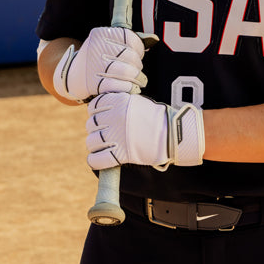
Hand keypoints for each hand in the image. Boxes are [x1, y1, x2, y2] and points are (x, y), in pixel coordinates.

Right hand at [52, 27, 148, 102]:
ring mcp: (95, 66)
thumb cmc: (99, 58)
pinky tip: (130, 88)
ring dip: (138, 79)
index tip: (136, 56)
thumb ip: (131, 40)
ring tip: (139, 81)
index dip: (138, 50)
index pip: (132, 40)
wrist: (73, 77)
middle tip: (137, 72)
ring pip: (129, 73)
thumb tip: (154, 39)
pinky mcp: (95, 84)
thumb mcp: (110, 44)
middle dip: (138, 66)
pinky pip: (122, 87)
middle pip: (132, 57)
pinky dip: (130, 89)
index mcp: (101, 34)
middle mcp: (97, 48)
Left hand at [85, 93, 204, 170]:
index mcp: (118, 102)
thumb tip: (105, 111)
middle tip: (106, 135)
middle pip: (90, 125)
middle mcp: (113, 118)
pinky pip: (96, 160)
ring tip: (104, 147)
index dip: (96, 114)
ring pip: (91, 142)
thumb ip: (120, 104)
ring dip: (95, 146)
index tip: (103, 119)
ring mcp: (114, 136)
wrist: (172, 133)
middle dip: (96, 130)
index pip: (94, 107)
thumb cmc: (158, 118)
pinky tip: (100, 160)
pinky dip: (95, 161)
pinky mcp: (118, 154)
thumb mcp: (138, 103)